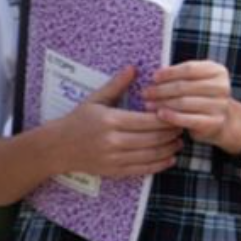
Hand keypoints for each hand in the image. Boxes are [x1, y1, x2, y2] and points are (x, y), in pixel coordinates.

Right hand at [50, 66, 182, 177]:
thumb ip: (117, 85)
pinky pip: (143, 169)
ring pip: (151, 155)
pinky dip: (160, 164)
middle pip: (153, 138)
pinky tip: (170, 157)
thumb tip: (133, 67)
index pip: (148, 120)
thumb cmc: (78, 120)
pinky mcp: (115, 172)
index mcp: (111, 120)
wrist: (57, 147)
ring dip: (169, 149)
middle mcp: (114, 141)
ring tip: (179, 141)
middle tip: (183, 126)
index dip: (167, 118)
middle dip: (171, 133)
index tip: (177, 113)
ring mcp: (115, 158)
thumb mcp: (96, 99)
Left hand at [145, 61, 240, 154]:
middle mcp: (222, 87)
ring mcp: (220, 106)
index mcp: (218, 71)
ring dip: (163, 103)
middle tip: (146, 93)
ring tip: (149, 104)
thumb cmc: (200, 96)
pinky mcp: (214, 122)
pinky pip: (188, 119)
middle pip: (184, 86)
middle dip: (161, 90)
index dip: (169, 73)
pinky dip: (171, 116)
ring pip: (184, 102)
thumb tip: (154, 77)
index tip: (153, 78)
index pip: (189, 69)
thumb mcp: (195, 80)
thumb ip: (180, 75)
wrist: (220, 120)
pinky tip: (160, 115)